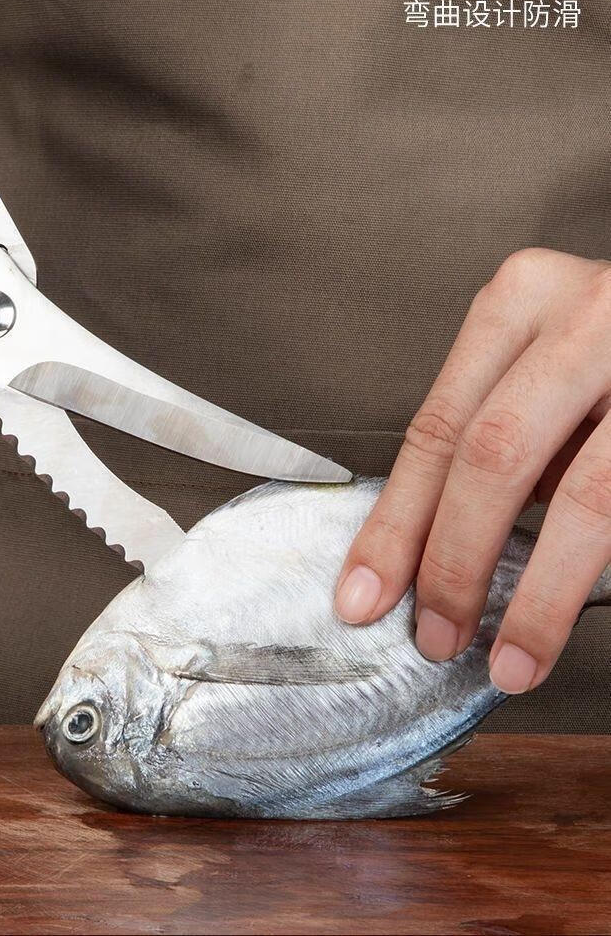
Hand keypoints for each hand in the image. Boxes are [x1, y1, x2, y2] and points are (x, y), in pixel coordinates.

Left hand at [335, 248, 610, 694]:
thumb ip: (498, 427)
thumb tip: (433, 544)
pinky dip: (590, 569)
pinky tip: (569, 611)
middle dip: (455, 562)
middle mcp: (586, 316)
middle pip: (494, 456)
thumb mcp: (546, 355)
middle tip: (438, 635)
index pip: (438, 426)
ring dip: (539, 594)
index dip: (396, 523)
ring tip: (512, 655)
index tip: (365, 592)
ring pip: (583, 498)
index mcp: (522, 298)